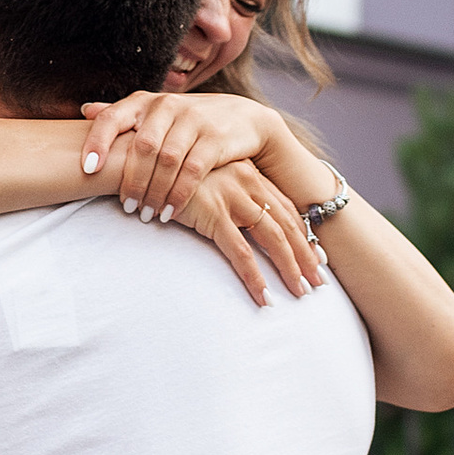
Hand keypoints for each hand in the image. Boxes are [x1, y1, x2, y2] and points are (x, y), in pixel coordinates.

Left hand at [78, 89, 277, 221]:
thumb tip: (84, 110)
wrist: (242, 117)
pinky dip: (178, 195)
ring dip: (154, 193)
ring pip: (166, 162)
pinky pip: (192, 172)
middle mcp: (167, 106)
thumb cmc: (187, 120)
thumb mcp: (156, 112)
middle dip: (132, 182)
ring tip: (147, 214)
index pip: (112, 118)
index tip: (88, 170)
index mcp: (145, 102)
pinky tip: (170, 212)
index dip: (97, 142)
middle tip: (127, 207)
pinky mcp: (215, 138)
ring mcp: (193, 120)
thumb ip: (123, 114)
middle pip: (142, 148)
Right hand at [164, 159, 329, 305]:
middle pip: (287, 224)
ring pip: (272, 239)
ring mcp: (231, 196)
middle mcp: (246, 180)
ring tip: (300, 292)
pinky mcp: (212, 212)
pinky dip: (255, 277)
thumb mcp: (203, 177)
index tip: (316, 255)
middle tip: (318, 281)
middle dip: (305, 255)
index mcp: (247, 171)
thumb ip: (221, 192)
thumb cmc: (164, 170)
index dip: (303, 234)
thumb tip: (234, 217)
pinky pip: (240, 253)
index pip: (285, 208)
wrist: (134, 156)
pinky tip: (264, 297)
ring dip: (289, 268)